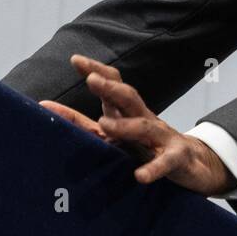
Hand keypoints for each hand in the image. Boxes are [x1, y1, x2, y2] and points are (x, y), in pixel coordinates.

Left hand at [39, 54, 236, 196]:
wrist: (193, 163)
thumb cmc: (145, 144)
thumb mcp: (112, 133)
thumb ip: (79, 122)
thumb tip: (43, 106)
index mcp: (127, 111)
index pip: (113, 83)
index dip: (96, 70)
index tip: (76, 60)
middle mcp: (144, 118)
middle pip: (129, 97)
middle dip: (111, 87)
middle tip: (92, 80)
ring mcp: (162, 137)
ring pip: (144, 126)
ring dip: (125, 125)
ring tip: (105, 124)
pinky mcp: (176, 158)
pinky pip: (165, 161)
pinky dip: (153, 168)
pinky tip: (139, 176)